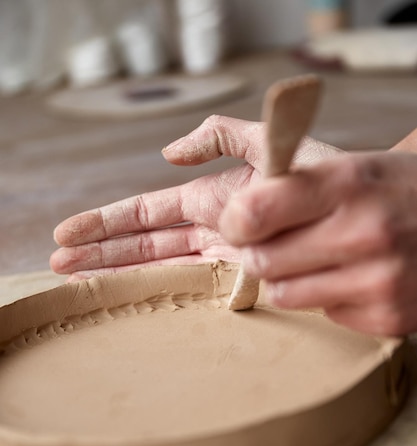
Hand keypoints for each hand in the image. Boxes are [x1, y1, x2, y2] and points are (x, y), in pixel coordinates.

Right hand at [50, 115, 338, 280]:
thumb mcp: (268, 144)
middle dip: (101, 253)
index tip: (70, 234)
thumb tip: (169, 155)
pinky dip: (163, 290)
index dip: (106, 224)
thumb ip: (221, 136)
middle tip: (60, 263)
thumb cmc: (317, 173)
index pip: (145, 213)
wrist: (356, 207)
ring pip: (163, 267)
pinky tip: (136, 298)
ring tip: (81, 281)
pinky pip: (195, 286)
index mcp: (208, 200)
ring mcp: (224, 258)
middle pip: (144, 244)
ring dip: (121, 274)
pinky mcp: (243, 278)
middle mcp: (209, 231)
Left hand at [220, 150, 416, 335]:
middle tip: (279, 242)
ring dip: (289, 278)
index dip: (235, 221)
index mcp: (349, 183)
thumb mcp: (350, 168)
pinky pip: (321, 314)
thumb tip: (233, 219)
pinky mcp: (387, 317)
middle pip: (260, 260)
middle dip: (260, 251)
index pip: (254, 213)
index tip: (240, 222)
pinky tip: (353, 277)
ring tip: (318, 259)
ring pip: (283, 294)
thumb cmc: (398, 192)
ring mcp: (380, 281)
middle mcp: (366, 232)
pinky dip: (327, 297)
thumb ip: (290, 186)